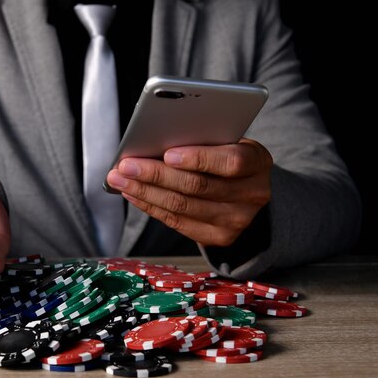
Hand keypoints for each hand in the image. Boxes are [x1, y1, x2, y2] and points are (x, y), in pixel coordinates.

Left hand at [106, 138, 271, 246]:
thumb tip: (154, 141)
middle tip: (126, 165)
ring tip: (119, 179)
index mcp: (258, 162)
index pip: (231, 162)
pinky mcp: (218, 237)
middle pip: (198, 187)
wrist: (249, 191)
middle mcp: (252, 194)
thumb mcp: (228, 141)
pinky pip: (177, 222)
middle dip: (156, 175)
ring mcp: (236, 221)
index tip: (168, 153)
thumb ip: (203, 140)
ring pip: (182, 206)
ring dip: (145, 192)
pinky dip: (150, 206)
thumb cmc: (228, 156)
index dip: (199, 159)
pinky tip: (132, 194)